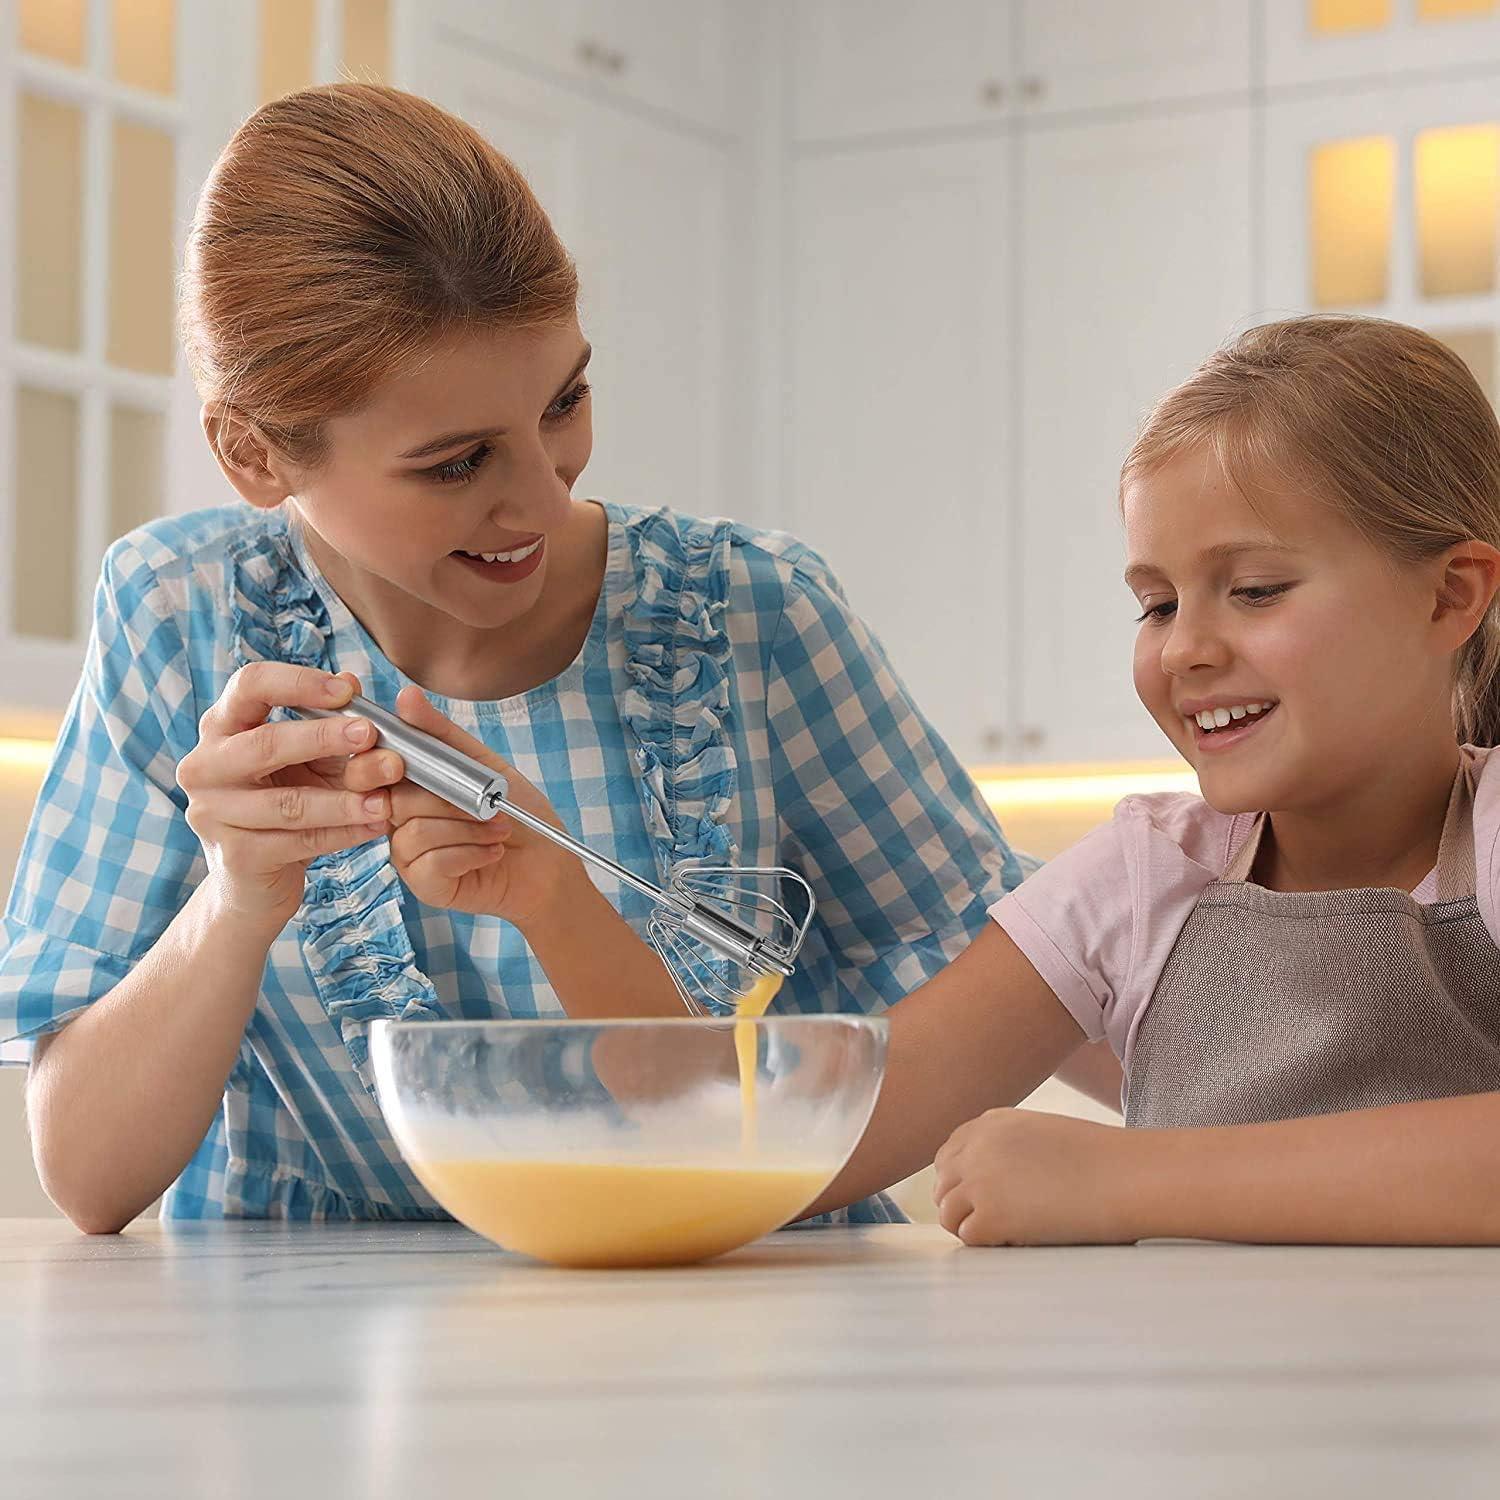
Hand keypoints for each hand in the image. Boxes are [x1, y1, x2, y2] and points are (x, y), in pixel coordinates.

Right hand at [177, 665, 401, 931]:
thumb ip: (330, 724)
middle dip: (323, 737)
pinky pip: (299, 841)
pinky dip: (343, 833)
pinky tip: (375, 826)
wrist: (254, 880)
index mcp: (222, 726)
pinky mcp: (236, 856)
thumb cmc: (285, 802)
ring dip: (344, 799)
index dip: (298, 683)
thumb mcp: (311, 759)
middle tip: (371, 735)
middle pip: (265, 743)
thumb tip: (351, 681)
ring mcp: (214, 813)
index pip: (249, 686)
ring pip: (288, 803)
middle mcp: (205, 766)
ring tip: (386, 798)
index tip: (346, 690)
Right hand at [383, 687, 585, 929]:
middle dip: (445, 798)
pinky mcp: (425, 885)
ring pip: (413, 832)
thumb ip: (441, 734)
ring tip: (498, 828)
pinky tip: (493, 851)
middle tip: (484, 803)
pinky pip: (431, 862)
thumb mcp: (483, 764)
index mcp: (408, 788)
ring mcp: (410, 856)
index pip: (367, 769)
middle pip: (390, 800)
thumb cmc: (517, 813)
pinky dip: (470, 852)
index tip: (401, 761)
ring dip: (467, 827)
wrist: (549, 863)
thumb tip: (407, 697)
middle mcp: (401, 821)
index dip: (375, 763)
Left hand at [932, 1108, 1143, 1245]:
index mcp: (990, 1123)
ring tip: (1012, 1232)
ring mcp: (979, 1180)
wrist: (1128, 1177)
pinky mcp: (990, 1215)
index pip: (949, 1154)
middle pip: (942, 1184)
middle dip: (963, 1205)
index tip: (984, 1197)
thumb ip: (1007, 1149)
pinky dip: (991, 1245)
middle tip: (999, 1221)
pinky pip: (969, 1238)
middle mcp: (977, 1147)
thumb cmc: (1100, 1161)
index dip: (962, 1181)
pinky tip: (1023, 1239)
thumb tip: (983, 1183)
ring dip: (974, 1226)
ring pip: (948, 1213)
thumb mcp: (1042, 1135)